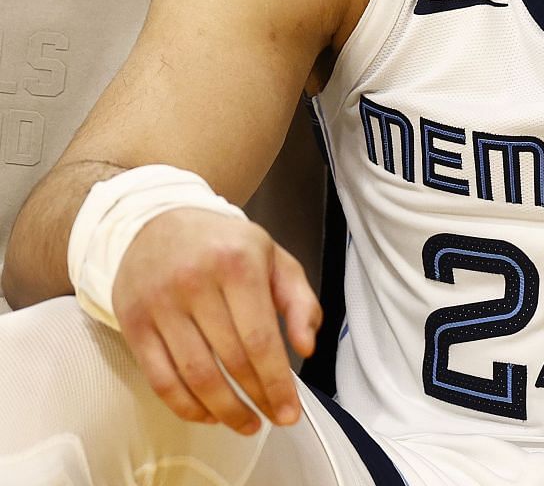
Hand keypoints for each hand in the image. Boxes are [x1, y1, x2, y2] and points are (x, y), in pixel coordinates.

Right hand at [111, 208, 320, 433]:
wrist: (155, 222)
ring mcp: (160, 304)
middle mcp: (196, 283)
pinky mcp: (133, 323)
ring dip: (224, 409)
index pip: (260, 338)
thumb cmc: (224, 245)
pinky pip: (159, 378)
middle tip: (274, 418)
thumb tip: (306, 348)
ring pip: (194, 375)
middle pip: (229, 360)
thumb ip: (299, 301)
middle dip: (256, 398)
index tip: (289, 409)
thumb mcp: (273, 258)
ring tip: (246, 423)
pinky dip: (185, 404)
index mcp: (237, 263)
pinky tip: (207, 414)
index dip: (276, 381)